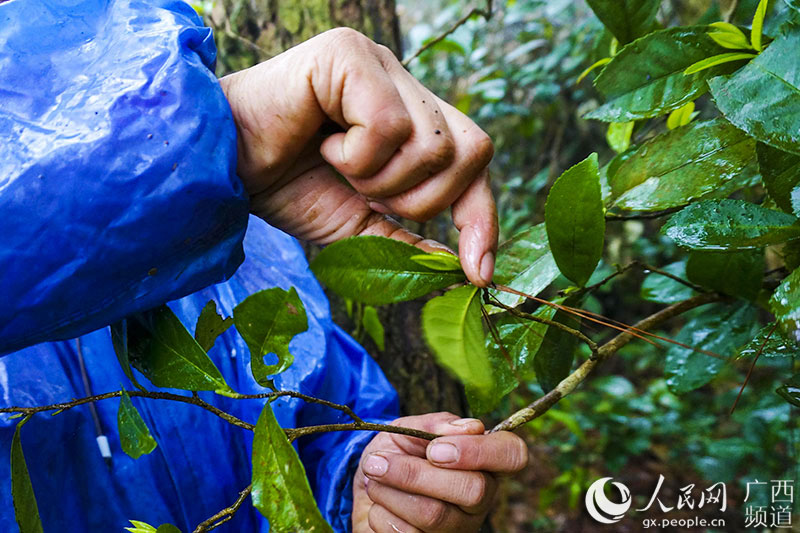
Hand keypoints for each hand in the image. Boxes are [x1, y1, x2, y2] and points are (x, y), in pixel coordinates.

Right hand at [219, 28, 497, 286]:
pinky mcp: (350, 53)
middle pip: (469, 152)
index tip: (478, 273)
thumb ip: (409, 240)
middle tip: (368, 195)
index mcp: (413, 118)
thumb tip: (464, 269)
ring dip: (381, 180)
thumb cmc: (288, 186)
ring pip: (433, 144)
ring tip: (338, 166)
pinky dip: (357, 157)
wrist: (223, 167)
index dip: (482, 217)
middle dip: (420, 200)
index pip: (475, 161)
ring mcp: (381, 63)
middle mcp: (405, 84)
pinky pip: (389, 126)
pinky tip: (323, 145)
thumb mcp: (360, 225)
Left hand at [352, 412, 527, 531]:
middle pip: (472, 489)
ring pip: (434, 514)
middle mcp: (481, 496)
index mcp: (483, 460)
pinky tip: (379, 504)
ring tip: (373, 476)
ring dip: (390, 491)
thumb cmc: (394, 453)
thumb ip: (435, 425)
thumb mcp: (407, 429)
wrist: (364, 488)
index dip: (478, 451)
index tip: (434, 449)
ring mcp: (461, 526)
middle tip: (379, 462)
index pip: (512, 454)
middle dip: (415, 473)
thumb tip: (470, 428)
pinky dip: (383, 514)